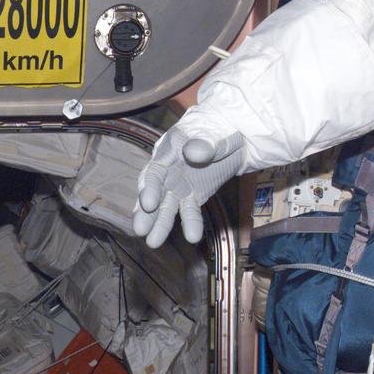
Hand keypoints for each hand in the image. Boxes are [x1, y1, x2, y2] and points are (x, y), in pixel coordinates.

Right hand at [131, 115, 247, 248]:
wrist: (234, 136)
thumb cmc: (220, 129)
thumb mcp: (216, 133)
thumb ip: (205, 143)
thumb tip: (193, 152)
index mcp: (168, 151)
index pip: (155, 171)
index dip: (150, 188)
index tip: (149, 204)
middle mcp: (168, 170)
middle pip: (154, 193)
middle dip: (146, 212)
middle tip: (140, 230)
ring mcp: (178, 185)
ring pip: (166, 207)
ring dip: (160, 224)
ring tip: (154, 243)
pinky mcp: (192, 196)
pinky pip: (189, 212)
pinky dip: (190, 224)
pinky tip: (192, 237)